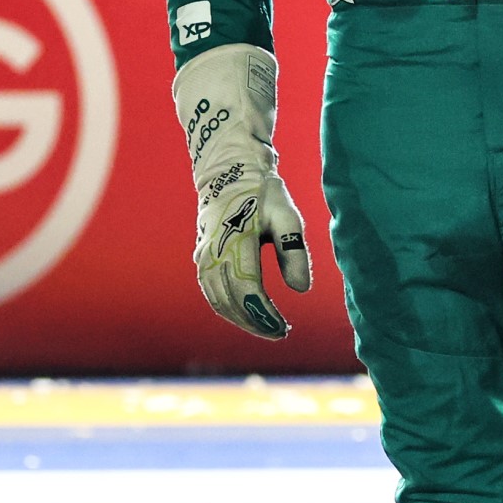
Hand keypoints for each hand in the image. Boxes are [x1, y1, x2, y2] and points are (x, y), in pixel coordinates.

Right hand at [174, 45, 311, 339]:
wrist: (229, 170)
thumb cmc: (263, 192)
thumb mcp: (287, 215)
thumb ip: (294, 252)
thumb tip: (301, 289)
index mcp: (236, 239)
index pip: (248, 289)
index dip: (264, 314)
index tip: (284, 327)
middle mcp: (214, 251)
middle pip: (231, 300)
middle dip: (255, 322)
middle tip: (281, 332)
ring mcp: (203, 256)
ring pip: (217, 300)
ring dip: (240, 319)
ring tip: (267, 328)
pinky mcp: (201, 258)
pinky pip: (210, 292)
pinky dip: (227, 308)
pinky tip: (246, 315)